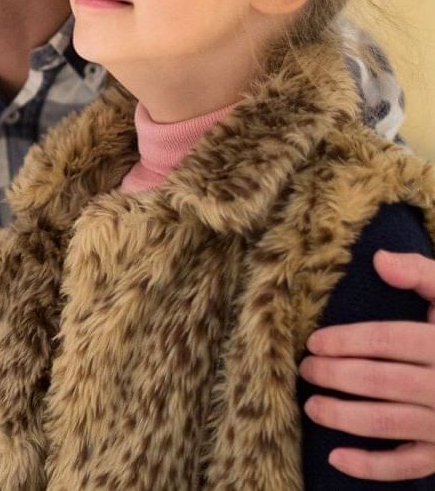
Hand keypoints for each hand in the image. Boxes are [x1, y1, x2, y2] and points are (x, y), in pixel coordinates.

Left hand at [300, 250, 434, 480]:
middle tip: (306, 370)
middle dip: (335, 376)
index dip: (346, 340)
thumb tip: (379, 259)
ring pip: (387, 423)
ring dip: (343, 416)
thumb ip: (421, 274)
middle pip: (380, 381)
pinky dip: (371, 467)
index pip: (387, 340)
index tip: (313, 343)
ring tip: (312, 405)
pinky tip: (336, 457)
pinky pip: (408, 465)